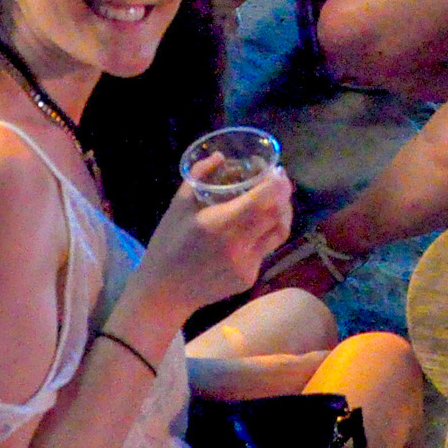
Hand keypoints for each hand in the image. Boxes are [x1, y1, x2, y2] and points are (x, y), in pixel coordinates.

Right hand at [139, 167, 295, 317]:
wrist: (164, 291)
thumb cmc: (168, 244)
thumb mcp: (178, 205)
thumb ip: (200, 175)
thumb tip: (220, 156)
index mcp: (222, 223)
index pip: (264, 198)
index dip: (277, 183)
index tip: (276, 172)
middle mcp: (240, 245)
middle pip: (278, 214)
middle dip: (283, 195)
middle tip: (279, 183)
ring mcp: (247, 265)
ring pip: (279, 234)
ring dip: (282, 214)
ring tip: (276, 201)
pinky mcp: (249, 278)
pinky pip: (266, 250)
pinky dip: (266, 233)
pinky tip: (256, 226)